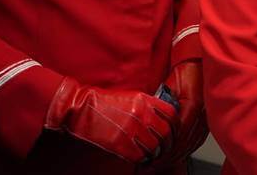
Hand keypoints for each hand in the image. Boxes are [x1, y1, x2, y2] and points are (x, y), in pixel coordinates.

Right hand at [45, 77, 177, 162]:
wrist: (82, 108)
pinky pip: (140, 156)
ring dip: (156, 152)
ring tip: (153, 153)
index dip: (174, 124)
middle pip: (166, 133)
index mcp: (144, 101)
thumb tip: (162, 117)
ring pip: (155, 147)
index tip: (173, 129)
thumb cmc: (104, 102)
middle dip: (168, 142)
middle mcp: (140, 115)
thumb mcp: (130, 97)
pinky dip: (144, 159)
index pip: (171, 113)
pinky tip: (141, 157)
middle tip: (165, 146)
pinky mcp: (121, 144)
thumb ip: (148, 106)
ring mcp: (131, 130)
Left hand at [153, 61, 208, 166]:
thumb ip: (162, 102)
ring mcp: (207, 118)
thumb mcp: (170, 84)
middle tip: (153, 164)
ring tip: (162, 163)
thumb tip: (152, 119)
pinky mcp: (208, 121)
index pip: (178, 133)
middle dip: (168, 156)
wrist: (201, 64)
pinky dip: (187, 149)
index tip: (153, 154)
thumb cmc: (186, 70)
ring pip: (192, 144)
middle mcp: (203, 114)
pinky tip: (178, 155)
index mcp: (193, 104)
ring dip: (177, 155)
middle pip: (185, 143)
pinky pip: (198, 140)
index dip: (165, 146)